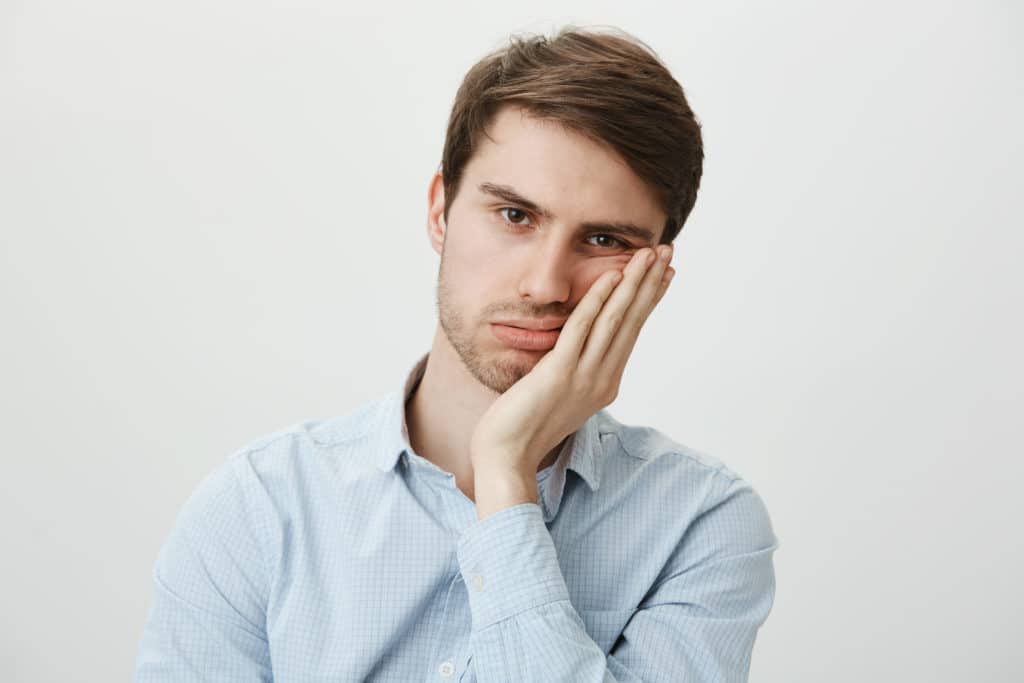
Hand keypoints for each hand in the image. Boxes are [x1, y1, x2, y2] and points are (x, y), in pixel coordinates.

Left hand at [470, 244, 675, 509]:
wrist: (507, 457)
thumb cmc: (526, 427)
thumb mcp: (561, 393)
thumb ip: (575, 369)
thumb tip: (580, 347)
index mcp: (605, 382)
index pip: (633, 331)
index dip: (649, 299)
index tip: (664, 272)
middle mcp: (602, 378)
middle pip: (632, 321)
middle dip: (650, 283)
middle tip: (667, 251)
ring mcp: (583, 377)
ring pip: (615, 321)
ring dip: (633, 284)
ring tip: (648, 255)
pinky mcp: (559, 374)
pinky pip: (581, 330)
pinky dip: (597, 302)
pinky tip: (610, 278)